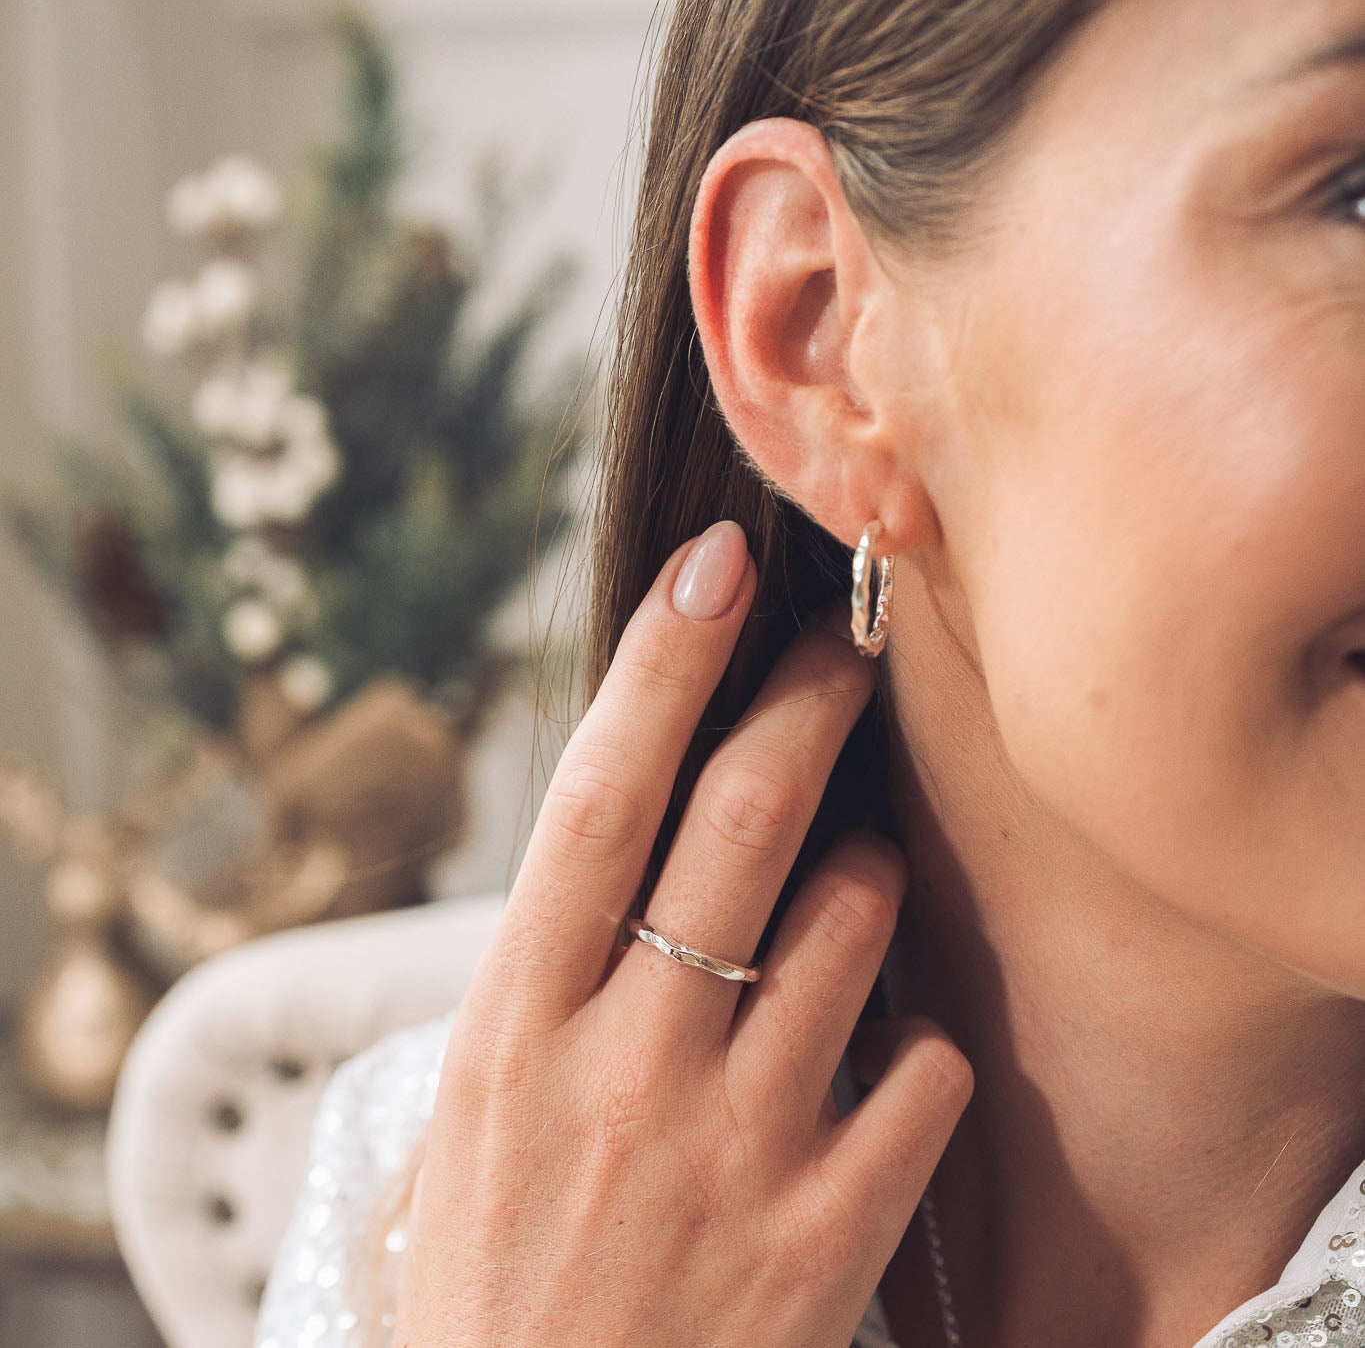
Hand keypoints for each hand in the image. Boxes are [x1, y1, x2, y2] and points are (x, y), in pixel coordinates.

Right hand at [393, 520, 973, 1347]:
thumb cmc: (499, 1274)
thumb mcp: (479, 1110)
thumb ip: (556, 972)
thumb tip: (644, 829)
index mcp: (514, 1024)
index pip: (594, 799)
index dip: (660, 666)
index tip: (713, 566)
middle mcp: (623, 1065)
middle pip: (742, 822)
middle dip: (806, 701)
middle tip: (844, 639)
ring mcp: (734, 1147)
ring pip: (854, 920)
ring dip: (866, 875)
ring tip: (840, 891)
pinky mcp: (829, 1233)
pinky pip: (923, 1064)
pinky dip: (913, 1038)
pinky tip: (874, 1065)